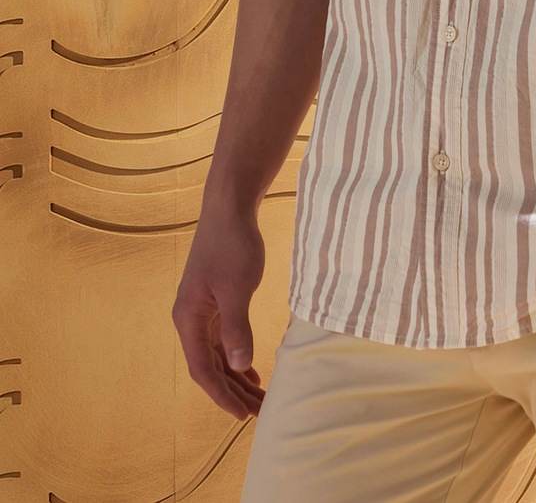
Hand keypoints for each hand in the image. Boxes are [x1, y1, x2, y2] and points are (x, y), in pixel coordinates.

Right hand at [172, 203, 267, 419]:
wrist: (230, 208)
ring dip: (235, 377)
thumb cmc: (232, 244)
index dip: (222, 395)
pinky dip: (235, 356)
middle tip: (259, 412)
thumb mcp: (237, 288)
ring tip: (258, 397)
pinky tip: (250, 369)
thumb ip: (237, 329)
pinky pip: (222, 339)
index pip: (203, 370)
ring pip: (217, 355)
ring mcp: (201, 310)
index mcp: (189, 318)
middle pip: (209, 367)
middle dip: (232, 392)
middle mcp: (190, 319)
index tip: (243, 415)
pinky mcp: (214, 301)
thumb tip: (240, 367)